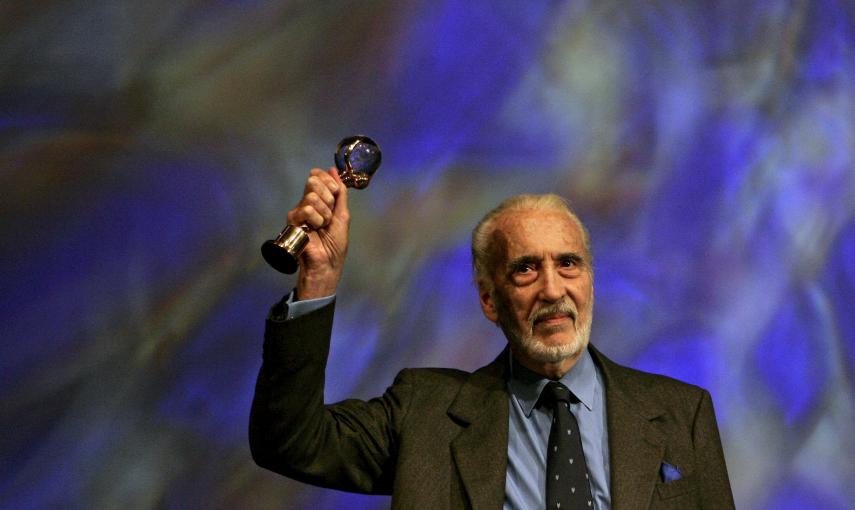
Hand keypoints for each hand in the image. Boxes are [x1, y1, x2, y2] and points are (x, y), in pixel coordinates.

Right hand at [286, 167, 349, 299]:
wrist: (328, 261)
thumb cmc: (335, 243)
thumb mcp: (343, 214)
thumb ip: (340, 192)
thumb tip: (333, 170)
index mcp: (319, 198)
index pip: (317, 175)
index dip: (328, 181)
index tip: (335, 194)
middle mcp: (307, 202)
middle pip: (314, 182)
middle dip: (328, 199)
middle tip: (329, 216)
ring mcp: (299, 210)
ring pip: (312, 197)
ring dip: (324, 214)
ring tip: (322, 226)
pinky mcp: (292, 220)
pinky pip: (307, 209)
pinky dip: (316, 220)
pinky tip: (314, 230)